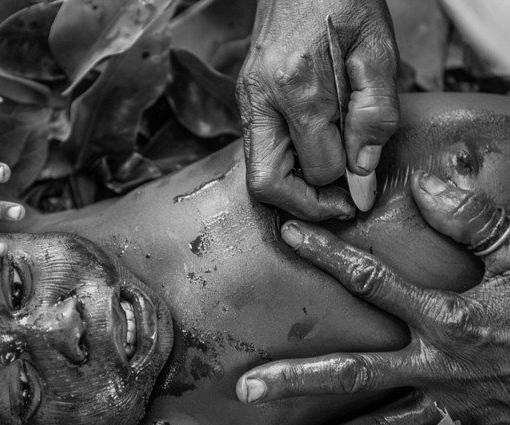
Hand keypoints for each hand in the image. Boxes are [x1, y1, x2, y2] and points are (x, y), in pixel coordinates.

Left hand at [235, 171, 509, 424]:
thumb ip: (477, 223)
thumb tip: (426, 186)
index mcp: (448, 319)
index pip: (372, 280)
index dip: (328, 253)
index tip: (289, 235)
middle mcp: (437, 368)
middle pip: (354, 373)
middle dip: (297, 379)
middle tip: (248, 389)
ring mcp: (450, 409)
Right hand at [236, 0, 398, 219]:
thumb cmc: (344, 1)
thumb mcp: (377, 50)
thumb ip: (375, 114)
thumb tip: (362, 171)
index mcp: (297, 86)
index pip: (318, 166)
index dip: (346, 184)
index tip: (363, 185)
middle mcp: (261, 99)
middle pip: (266, 184)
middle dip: (305, 204)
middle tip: (337, 204)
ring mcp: (247, 101)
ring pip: (257, 173)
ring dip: (292, 189)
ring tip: (327, 182)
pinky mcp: (245, 101)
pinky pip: (258, 152)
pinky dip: (284, 167)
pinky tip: (311, 154)